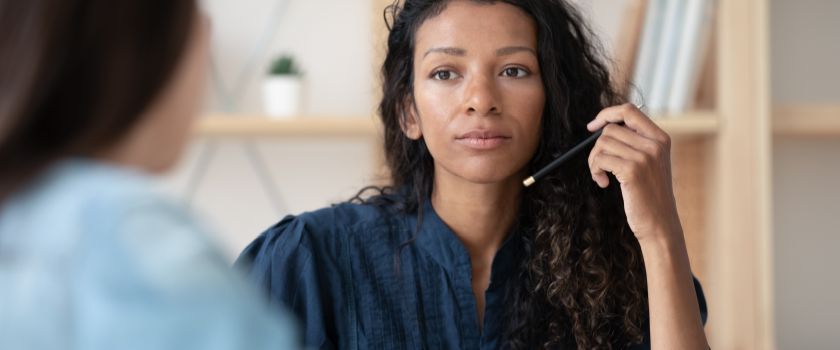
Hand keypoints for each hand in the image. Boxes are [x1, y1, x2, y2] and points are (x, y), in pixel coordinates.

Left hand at [586, 103, 680, 241]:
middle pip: (610, 129)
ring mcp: (644, 157)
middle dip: (596, 147)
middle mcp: (654, 144)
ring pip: (602, 144)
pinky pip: (601, 159)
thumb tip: (602, 126)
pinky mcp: (632, 171)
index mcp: (660, 138)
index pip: (629, 110)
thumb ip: (635, 143)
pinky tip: (603, 183)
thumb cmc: (648, 194)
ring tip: (601, 176)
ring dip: (594, 161)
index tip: (593, 127)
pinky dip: (595, 171)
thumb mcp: (650, 163)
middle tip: (598, 165)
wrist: (659, 223)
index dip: (606, 114)